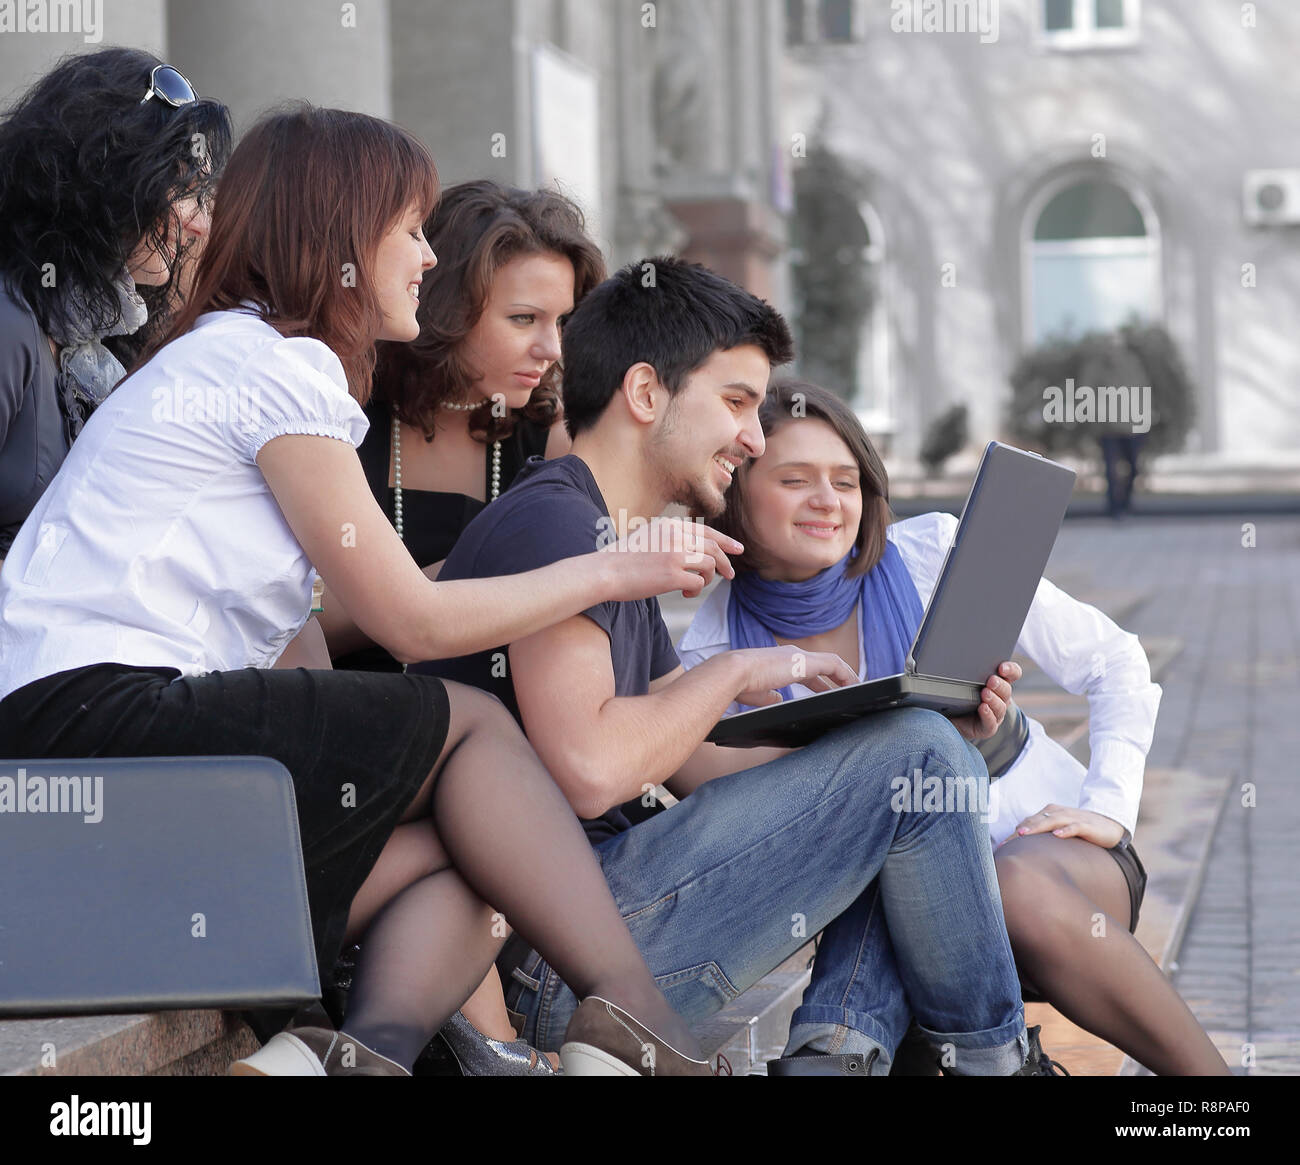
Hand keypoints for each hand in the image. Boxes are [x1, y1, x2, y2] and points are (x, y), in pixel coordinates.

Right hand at [597, 518, 740, 599]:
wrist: (604, 572)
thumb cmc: (622, 560)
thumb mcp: (648, 538)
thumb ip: (669, 539)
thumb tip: (693, 552)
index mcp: (670, 526)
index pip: (706, 531)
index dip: (724, 541)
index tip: (737, 549)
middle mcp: (676, 536)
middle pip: (713, 548)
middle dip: (725, 562)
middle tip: (730, 575)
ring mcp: (676, 555)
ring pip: (709, 565)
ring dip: (707, 579)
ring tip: (694, 587)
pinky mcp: (674, 575)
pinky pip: (699, 582)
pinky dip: (696, 590)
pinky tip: (685, 593)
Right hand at [732, 645, 858, 707]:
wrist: (734, 672)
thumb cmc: (740, 684)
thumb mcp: (758, 694)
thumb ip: (770, 696)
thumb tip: (779, 699)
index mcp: (779, 662)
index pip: (804, 670)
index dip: (818, 682)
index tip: (826, 692)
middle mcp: (791, 655)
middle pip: (821, 666)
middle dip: (835, 679)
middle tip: (847, 691)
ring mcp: (799, 656)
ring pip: (831, 662)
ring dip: (845, 676)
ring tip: (856, 689)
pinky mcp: (806, 661)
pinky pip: (834, 665)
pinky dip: (846, 674)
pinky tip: (854, 686)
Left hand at [948, 660, 1020, 741]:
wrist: (949, 719)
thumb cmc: (956, 696)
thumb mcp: (960, 680)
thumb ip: (963, 671)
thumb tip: (953, 659)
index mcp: (998, 683)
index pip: (1012, 674)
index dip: (1011, 670)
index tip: (1002, 667)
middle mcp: (1000, 698)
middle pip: (1007, 690)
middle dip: (999, 685)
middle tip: (991, 680)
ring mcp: (995, 714)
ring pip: (1001, 707)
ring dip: (993, 700)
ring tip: (985, 693)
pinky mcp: (987, 728)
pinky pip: (991, 723)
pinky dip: (988, 715)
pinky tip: (982, 708)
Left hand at [1007, 803, 1126, 848]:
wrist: (1109, 824)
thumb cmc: (1079, 829)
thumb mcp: (1059, 831)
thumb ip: (1043, 836)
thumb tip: (1023, 849)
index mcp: (1049, 814)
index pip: (1027, 823)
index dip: (1013, 834)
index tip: (1001, 847)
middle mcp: (1058, 813)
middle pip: (1035, 821)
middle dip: (1019, 831)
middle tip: (1005, 842)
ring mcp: (1072, 818)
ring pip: (1051, 821)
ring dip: (1037, 827)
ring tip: (1023, 834)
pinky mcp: (1086, 825)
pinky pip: (1074, 826)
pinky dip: (1065, 830)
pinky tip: (1057, 835)